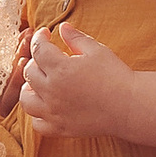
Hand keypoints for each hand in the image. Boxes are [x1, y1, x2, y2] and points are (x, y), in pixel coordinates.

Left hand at [16, 25, 137, 139]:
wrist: (130, 106)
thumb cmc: (115, 76)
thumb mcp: (96, 50)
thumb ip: (75, 37)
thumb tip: (62, 27)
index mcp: (60, 68)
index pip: (38, 49)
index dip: (39, 38)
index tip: (45, 34)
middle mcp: (51, 91)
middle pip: (29, 72)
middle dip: (35, 60)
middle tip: (47, 58)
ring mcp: (54, 112)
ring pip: (26, 100)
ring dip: (29, 88)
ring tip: (39, 83)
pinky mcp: (60, 128)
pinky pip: (37, 124)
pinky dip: (37, 115)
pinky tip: (46, 106)